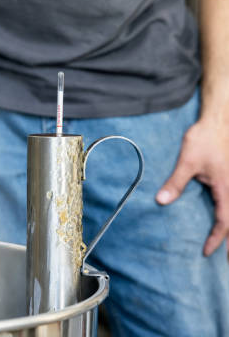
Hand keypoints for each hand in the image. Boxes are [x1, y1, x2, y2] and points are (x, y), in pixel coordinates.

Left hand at [156, 119, 228, 255]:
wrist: (219, 120)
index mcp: (227, 188)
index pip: (224, 222)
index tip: (205, 252)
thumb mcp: (187, 162)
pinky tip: (224, 220)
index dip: (216, 239)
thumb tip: (161, 201)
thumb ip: (175, 183)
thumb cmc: (204, 139)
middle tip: (227, 261)